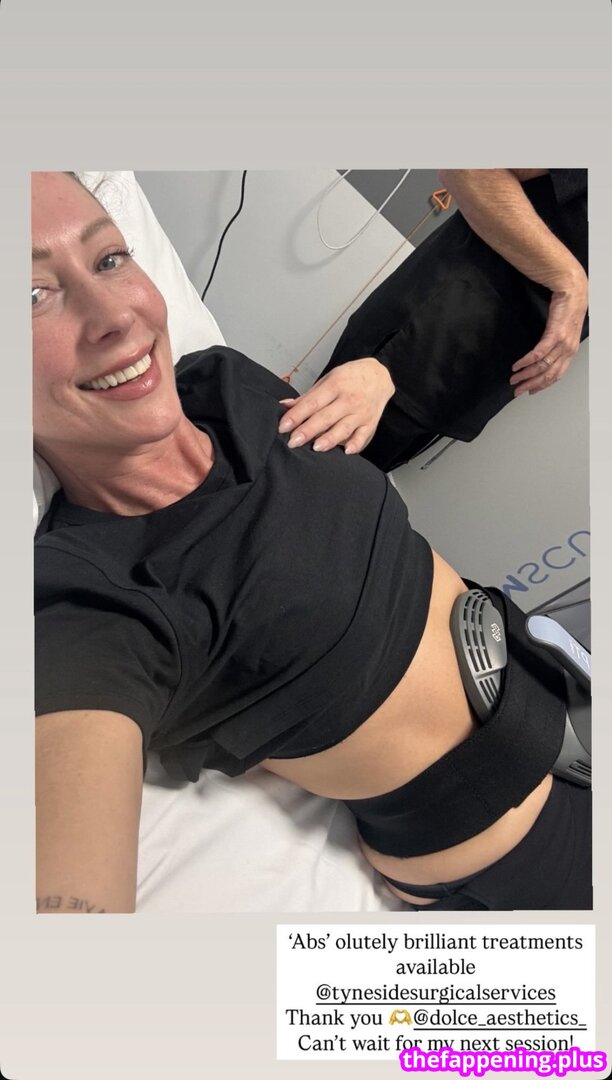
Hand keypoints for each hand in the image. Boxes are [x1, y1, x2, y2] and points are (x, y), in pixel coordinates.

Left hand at [278, 358, 393, 453]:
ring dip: (329, 438)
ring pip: (343, 428)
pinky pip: (363, 436)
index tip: (283, 426)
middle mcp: (348, 399)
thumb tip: (285, 406)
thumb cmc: (350, 378)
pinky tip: (346, 451)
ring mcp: (360, 412)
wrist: (379, 376)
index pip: (312, 403)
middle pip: (325, 417)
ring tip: (316, 447)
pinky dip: (356, 444)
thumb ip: (307, 396)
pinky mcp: (370, 423)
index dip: (296, 415)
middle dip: (308, 430)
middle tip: (293, 442)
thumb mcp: (328, 380)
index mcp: (335, 386)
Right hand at [510, 272, 587, 395]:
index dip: (542, 385)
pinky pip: (538, 353)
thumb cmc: (567, 306)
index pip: (556, 375)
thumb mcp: (564, 329)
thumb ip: (556, 342)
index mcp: (570, 350)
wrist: (572, 290)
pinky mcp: (554, 334)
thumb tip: (544, 353)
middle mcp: (568, 350)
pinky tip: (517, 365)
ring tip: (514, 378)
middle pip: (548, 375)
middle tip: (517, 390)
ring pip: (542, 366)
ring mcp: (562, 343)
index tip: (530, 391)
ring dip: (526, 375)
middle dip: (531, 384)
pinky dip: (526, 362)